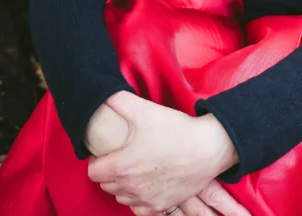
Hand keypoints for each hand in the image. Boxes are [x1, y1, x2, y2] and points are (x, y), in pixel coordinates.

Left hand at [86, 91, 238, 213]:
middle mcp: (130, 188)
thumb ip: (119, 102)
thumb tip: (105, 97)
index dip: (97, 159)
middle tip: (122, 157)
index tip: (106, 151)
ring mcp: (146, 199)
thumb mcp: (145, 110)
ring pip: (122, 198)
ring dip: (123, 186)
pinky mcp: (162, 206)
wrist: (208, 148)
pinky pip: (140, 209)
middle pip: (106, 185)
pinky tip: (147, 185)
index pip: (93, 172)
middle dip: (109, 172)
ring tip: (134, 169)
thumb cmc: (176, 130)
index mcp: (121, 167)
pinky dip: (139, 199)